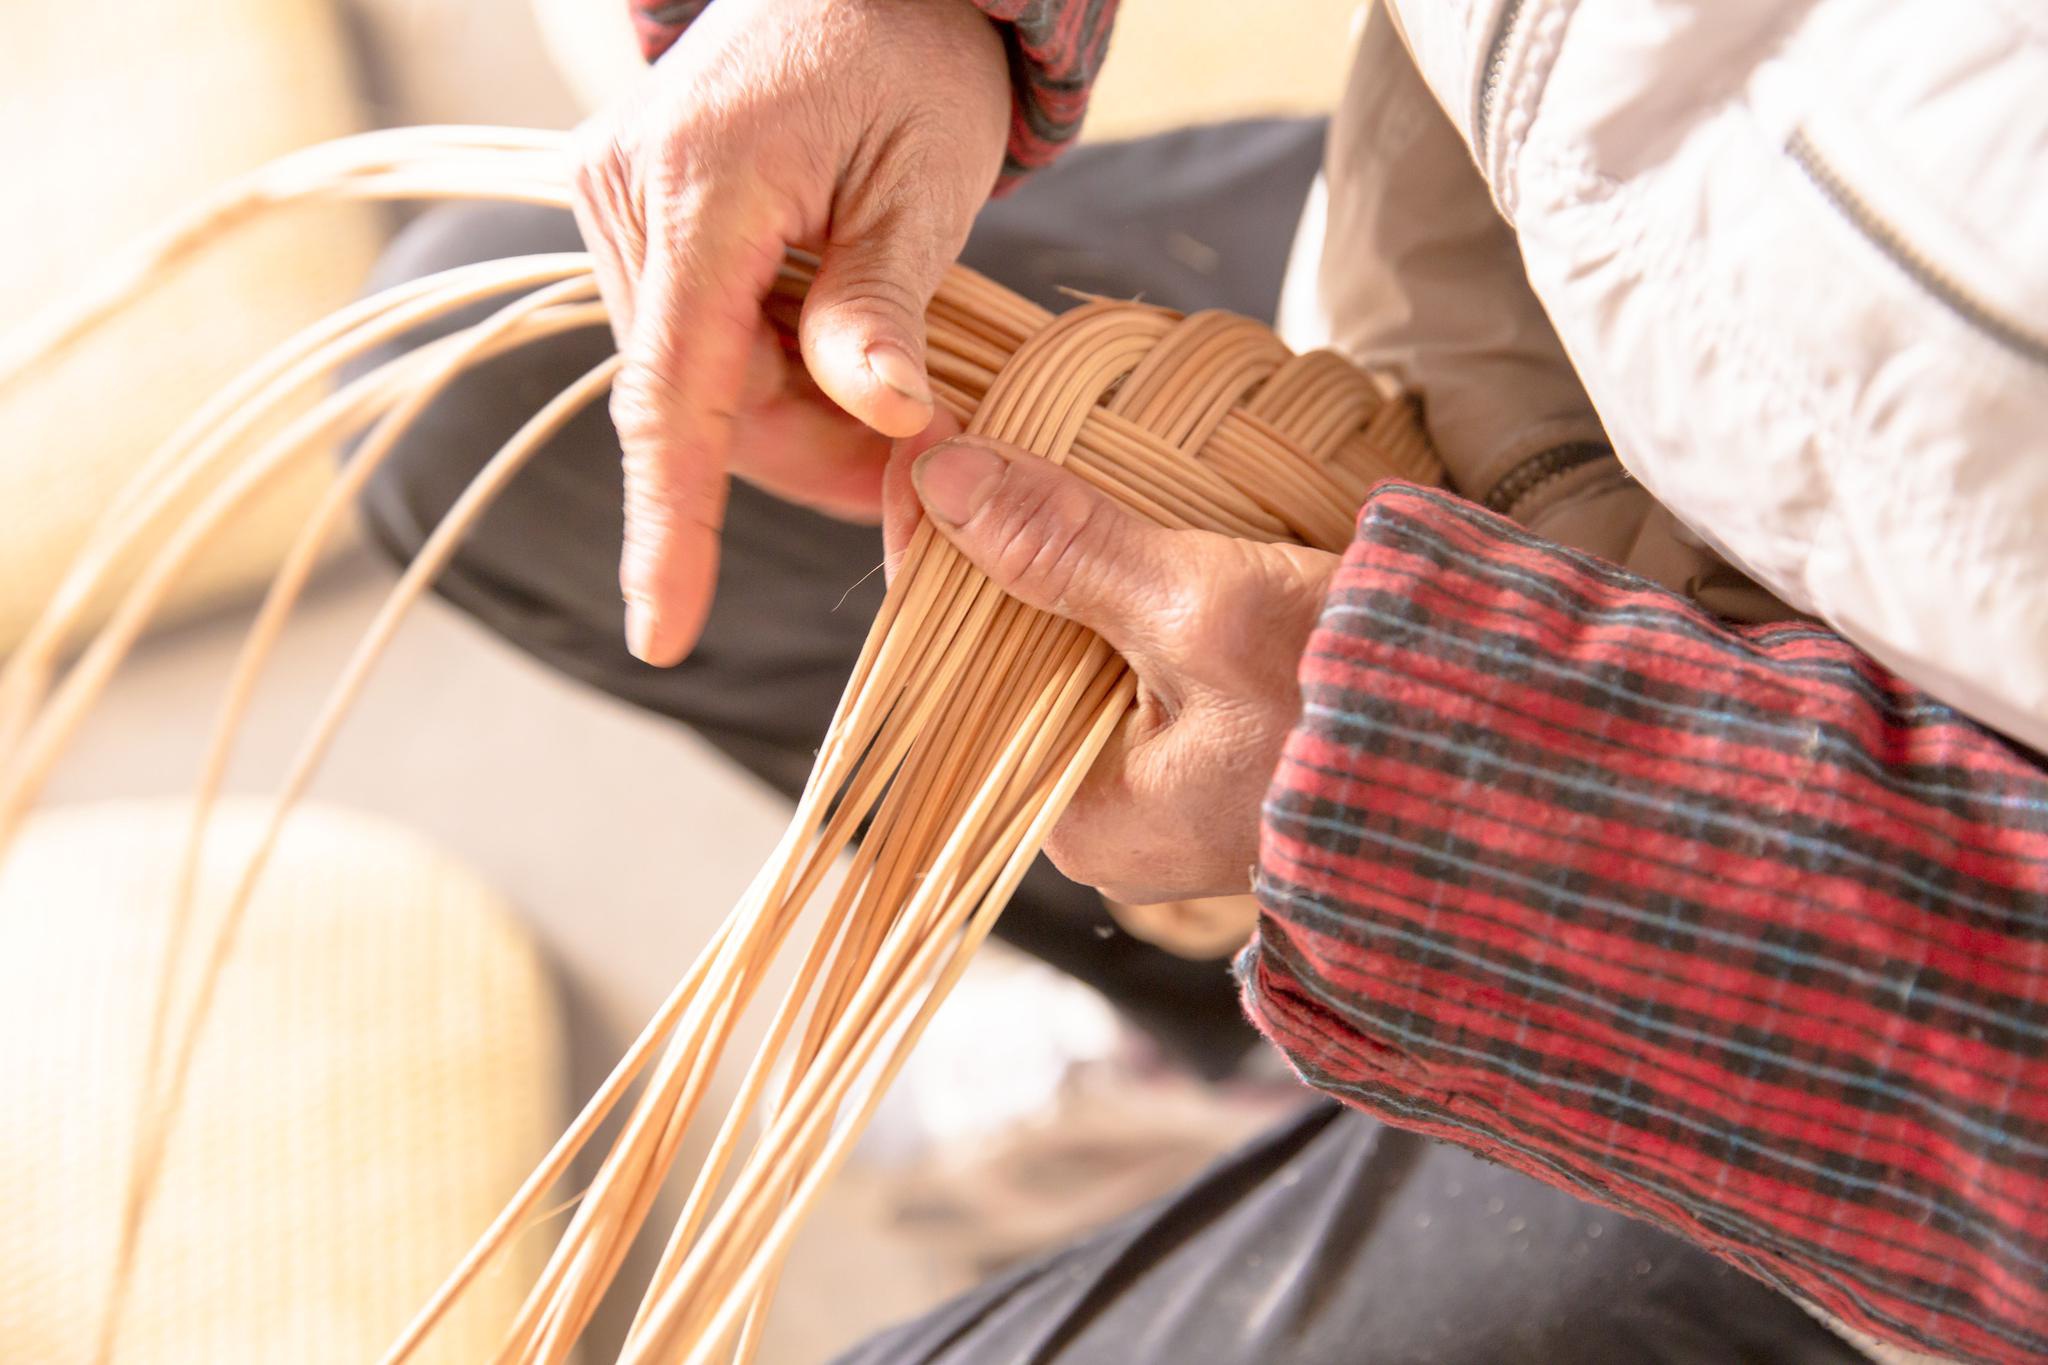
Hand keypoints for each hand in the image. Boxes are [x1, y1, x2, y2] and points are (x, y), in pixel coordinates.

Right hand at [573, 0, 1009, 663]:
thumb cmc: (910, 58)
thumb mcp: (928, 180)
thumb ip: (885, 308)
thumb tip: (885, 424)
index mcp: (701, 183)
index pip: (672, 387)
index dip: (671, 521)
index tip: (663, 632)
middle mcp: (626, 193)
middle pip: (697, 400)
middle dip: (805, 458)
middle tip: (920, 475)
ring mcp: (616, 201)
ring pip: (696, 383)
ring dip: (793, 419)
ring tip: (903, 403)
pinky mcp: (633, 214)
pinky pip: (694, 339)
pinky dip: (769, 374)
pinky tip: (841, 359)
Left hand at [884, 432, 1339, 905]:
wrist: (1516, 764)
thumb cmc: (1365, 708)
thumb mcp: (1202, 610)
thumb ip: (1068, 546)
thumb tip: (941, 472)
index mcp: (1082, 821)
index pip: (955, 675)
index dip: (934, 559)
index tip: (921, 456)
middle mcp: (1109, 819)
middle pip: (1008, 664)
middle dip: (1000, 555)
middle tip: (983, 442)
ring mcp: (1165, 786)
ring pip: (1071, 655)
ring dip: (1065, 563)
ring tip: (1043, 462)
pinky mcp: (1214, 746)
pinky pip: (1132, 659)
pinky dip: (1123, 588)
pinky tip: (1123, 520)